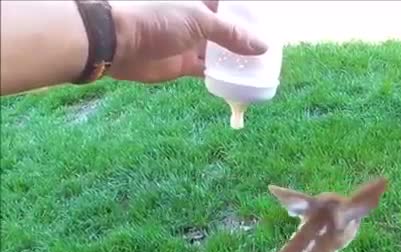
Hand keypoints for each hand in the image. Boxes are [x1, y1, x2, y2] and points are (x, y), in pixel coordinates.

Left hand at [107, 1, 267, 82]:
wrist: (120, 42)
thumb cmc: (158, 19)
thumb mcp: (201, 21)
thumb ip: (232, 34)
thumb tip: (262, 46)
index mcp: (200, 1)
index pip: (230, 6)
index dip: (248, 15)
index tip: (267, 27)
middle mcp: (196, 19)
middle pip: (227, 30)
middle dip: (245, 40)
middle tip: (268, 52)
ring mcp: (189, 42)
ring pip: (219, 52)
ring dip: (236, 60)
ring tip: (260, 69)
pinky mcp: (183, 64)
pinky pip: (208, 70)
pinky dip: (222, 76)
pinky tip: (240, 82)